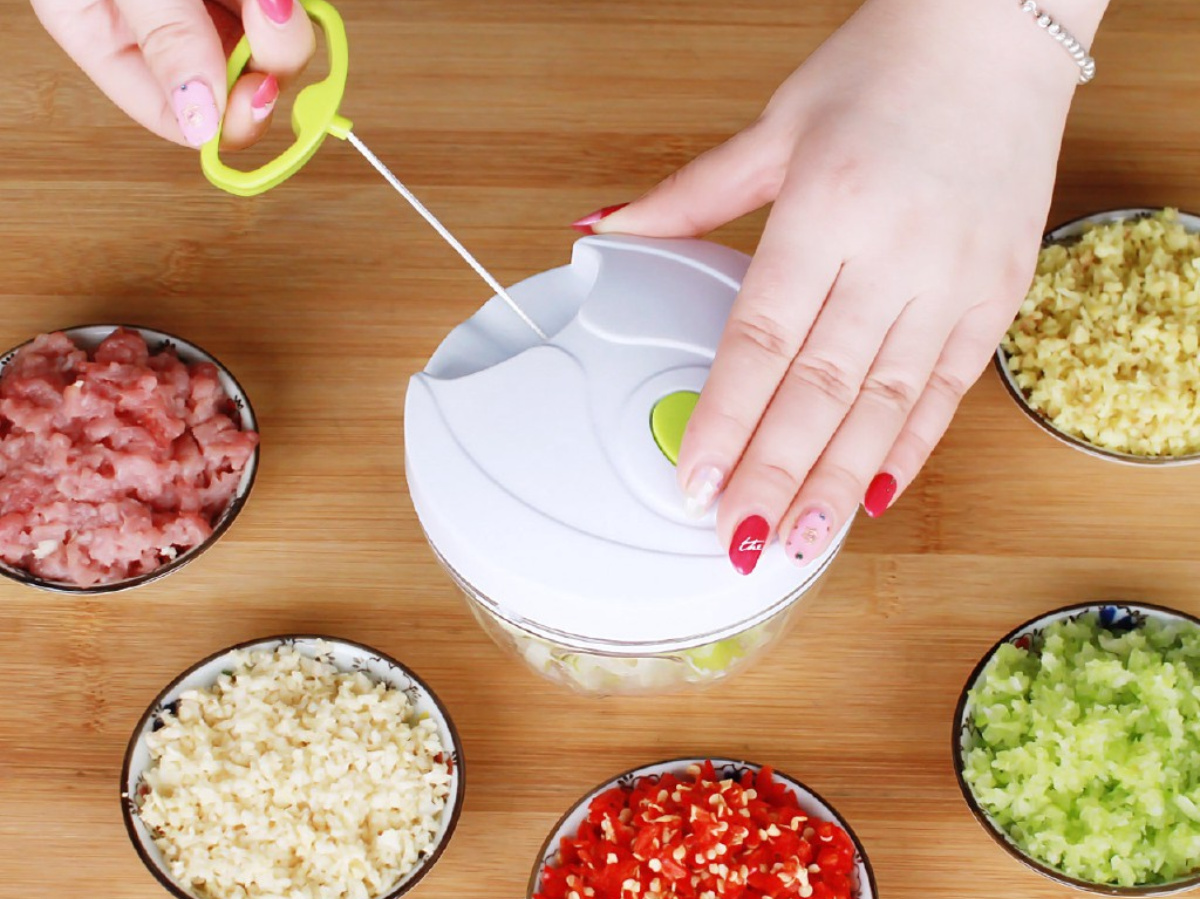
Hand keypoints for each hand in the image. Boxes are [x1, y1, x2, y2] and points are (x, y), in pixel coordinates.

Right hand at [32, 0, 314, 147]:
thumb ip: (163, 38)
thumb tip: (202, 120)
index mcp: (104, 36)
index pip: (179, 120)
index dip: (231, 121)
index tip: (262, 94)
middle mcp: (157, 25)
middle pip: (237, 86)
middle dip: (269, 62)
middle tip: (272, 18)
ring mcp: (204, 2)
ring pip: (271, 47)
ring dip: (285, 26)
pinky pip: (286, 10)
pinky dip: (292, 5)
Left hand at [575, 0, 1098, 573]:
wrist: (1000, 29)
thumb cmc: (884, 70)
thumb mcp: (774, 126)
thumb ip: (690, 197)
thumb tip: (608, 230)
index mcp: (827, 210)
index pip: (762, 341)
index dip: (727, 420)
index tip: (697, 482)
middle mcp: (894, 253)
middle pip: (822, 388)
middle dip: (776, 473)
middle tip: (741, 540)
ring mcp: (954, 278)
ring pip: (888, 403)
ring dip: (840, 480)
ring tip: (803, 541)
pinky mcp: (997, 292)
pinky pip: (951, 387)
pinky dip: (913, 445)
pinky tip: (876, 494)